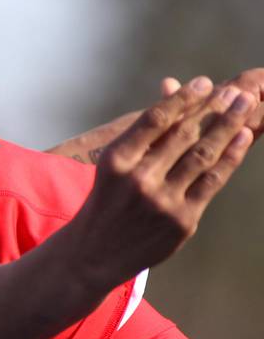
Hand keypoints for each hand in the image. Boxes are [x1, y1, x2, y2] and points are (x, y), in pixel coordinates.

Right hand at [65, 76, 254, 285]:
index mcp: (116, 161)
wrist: (93, 255)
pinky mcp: (181, 220)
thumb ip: (146, 129)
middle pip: (184, 135)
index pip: (155, 120)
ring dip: (229, 126)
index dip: (183, 98)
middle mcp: (138, 179)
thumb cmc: (107, 202)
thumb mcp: (115, 165)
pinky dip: (231, 157)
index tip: (205, 83)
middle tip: (236, 92)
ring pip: (203, 155)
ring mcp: (162, 201)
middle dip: (214, 109)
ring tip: (246, 105)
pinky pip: (213, 181)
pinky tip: (243, 137)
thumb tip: (171, 85)